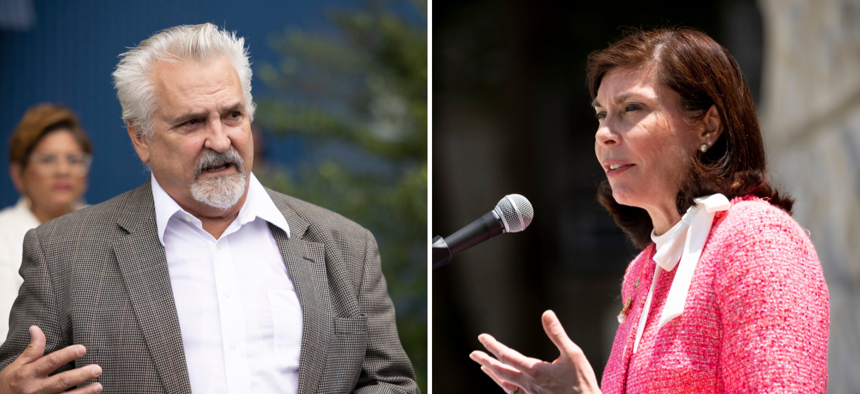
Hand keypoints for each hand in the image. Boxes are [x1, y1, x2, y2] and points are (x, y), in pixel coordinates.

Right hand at [0, 326, 101, 393]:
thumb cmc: (9, 384)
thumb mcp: (17, 365)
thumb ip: (32, 349)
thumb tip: (36, 328)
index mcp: (28, 374)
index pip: (51, 362)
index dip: (67, 354)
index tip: (83, 348)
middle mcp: (35, 389)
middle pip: (62, 381)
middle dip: (81, 375)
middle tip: (97, 369)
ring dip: (84, 392)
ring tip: (99, 386)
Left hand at [470, 310, 600, 393]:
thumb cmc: (582, 382)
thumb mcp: (574, 354)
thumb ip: (557, 334)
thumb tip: (546, 313)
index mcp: (535, 371)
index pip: (507, 356)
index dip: (492, 346)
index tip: (482, 337)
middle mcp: (528, 384)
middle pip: (500, 372)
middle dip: (485, 361)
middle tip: (473, 354)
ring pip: (505, 385)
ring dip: (493, 374)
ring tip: (483, 367)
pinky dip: (505, 386)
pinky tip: (504, 384)